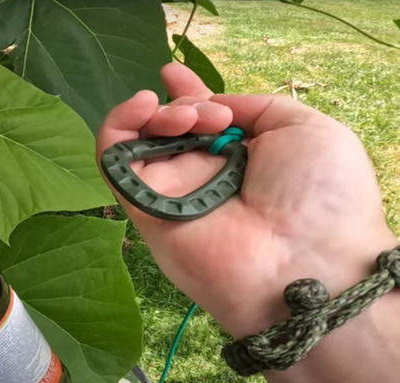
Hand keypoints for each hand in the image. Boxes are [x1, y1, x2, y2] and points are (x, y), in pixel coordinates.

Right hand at [97, 63, 395, 336]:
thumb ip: (257, 107)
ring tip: (186, 118)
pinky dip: (117, 128)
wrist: (305, 260)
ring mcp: (171, 195)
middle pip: (169, 130)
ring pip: (138, 143)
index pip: (201, 123)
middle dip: (181, 105)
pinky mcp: (143, 209)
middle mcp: (202, 178)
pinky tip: (142, 109)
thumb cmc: (319, 194)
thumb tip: (216, 103)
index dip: (186, 96)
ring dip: (156, 115)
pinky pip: (114, 165)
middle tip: (210, 116)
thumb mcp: (305, 128)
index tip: (173, 72)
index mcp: (241, 160)